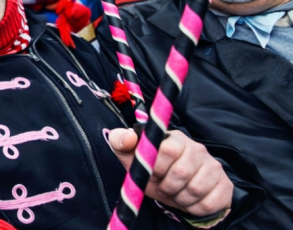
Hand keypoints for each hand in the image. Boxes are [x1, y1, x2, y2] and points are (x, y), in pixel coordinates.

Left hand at [109, 128, 232, 218]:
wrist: (175, 190)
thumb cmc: (151, 170)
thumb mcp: (131, 156)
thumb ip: (121, 142)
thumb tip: (129, 137)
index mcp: (175, 139)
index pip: (167, 149)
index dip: (156, 167)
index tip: (152, 173)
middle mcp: (198, 149)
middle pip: (182, 172)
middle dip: (166, 187)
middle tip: (163, 188)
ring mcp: (214, 167)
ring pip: (195, 190)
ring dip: (179, 199)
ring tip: (175, 193)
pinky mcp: (225, 185)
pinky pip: (208, 204)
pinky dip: (193, 208)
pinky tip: (188, 201)